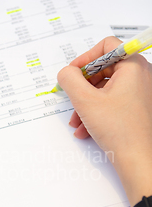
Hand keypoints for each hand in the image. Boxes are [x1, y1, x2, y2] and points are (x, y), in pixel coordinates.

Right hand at [57, 36, 151, 205]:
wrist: (139, 159)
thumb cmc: (120, 130)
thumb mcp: (85, 100)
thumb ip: (70, 79)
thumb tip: (66, 72)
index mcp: (133, 66)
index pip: (106, 46)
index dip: (85, 58)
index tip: (73, 73)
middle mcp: (141, 75)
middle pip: (104, 69)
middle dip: (83, 87)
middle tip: (73, 99)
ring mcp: (141, 92)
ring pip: (106, 89)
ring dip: (86, 103)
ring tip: (76, 121)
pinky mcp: (138, 108)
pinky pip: (113, 102)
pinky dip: (97, 112)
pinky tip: (85, 129)